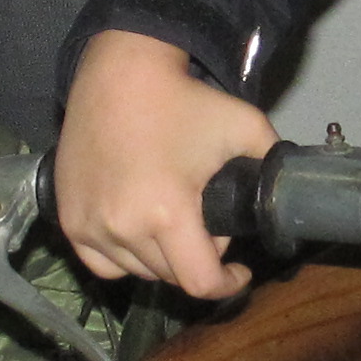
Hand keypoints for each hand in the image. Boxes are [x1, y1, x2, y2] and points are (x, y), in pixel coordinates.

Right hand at [55, 30, 275, 298]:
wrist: (120, 74)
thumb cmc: (184, 101)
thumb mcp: (246, 128)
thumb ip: (273, 168)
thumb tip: (289, 199)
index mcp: (166, 212)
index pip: (198, 282)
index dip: (226, 285)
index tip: (239, 272)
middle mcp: (123, 227)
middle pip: (169, 276)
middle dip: (196, 258)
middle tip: (206, 227)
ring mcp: (90, 225)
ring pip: (136, 271)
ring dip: (161, 258)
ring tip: (172, 224)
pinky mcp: (70, 218)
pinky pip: (103, 262)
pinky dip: (124, 257)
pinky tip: (137, 232)